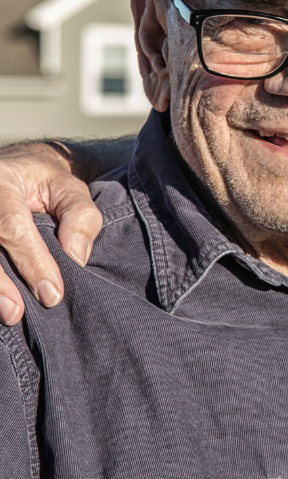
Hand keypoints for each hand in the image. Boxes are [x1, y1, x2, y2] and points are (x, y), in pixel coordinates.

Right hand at [0, 141, 103, 324]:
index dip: (32, 263)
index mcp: (3, 183)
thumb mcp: (70, 189)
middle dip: (2, 284)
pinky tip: (0, 302)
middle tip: (18, 313)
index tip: (52, 294)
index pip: (14, 227)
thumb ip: (80, 217)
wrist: (14, 172)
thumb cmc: (46, 184)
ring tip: (10, 315)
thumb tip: (76, 258)